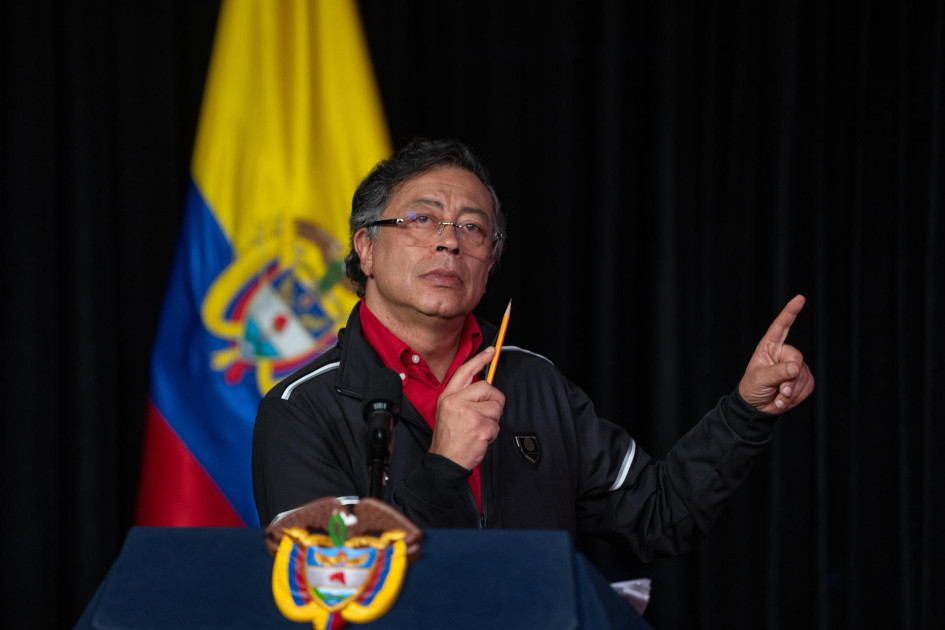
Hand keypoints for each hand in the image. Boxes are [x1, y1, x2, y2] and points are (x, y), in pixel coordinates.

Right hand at [430, 346, 505, 469]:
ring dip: (492, 421)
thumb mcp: (447, 411)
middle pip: (487, 388)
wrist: (444, 461)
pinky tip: (479, 438)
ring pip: (495, 407)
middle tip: (485, 415)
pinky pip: (497, 425)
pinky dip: (492, 434)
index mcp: (448, 396)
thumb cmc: (448, 438)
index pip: (464, 372)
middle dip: (493, 402)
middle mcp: (457, 402)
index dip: (479, 359)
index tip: (490, 351)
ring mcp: (469, 414)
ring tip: (478, 429)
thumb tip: (484, 387)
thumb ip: (463, 397)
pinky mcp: (480, 427)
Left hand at [738, 294, 814, 413]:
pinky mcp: (803, 380)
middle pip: (797, 356)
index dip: (790, 312)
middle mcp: (784, 353)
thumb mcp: (760, 378)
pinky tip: (783, 400)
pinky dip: (796, 397)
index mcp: (769, 347)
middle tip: (780, 389)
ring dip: (791, 390)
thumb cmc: (752, 387)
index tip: (800, 298)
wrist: (757, 407)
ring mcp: (796, 366)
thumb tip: (796, 366)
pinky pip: (808, 386)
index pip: (780, 326)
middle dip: (790, 375)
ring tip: (777, 395)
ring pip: (803, 375)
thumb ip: (778, 372)